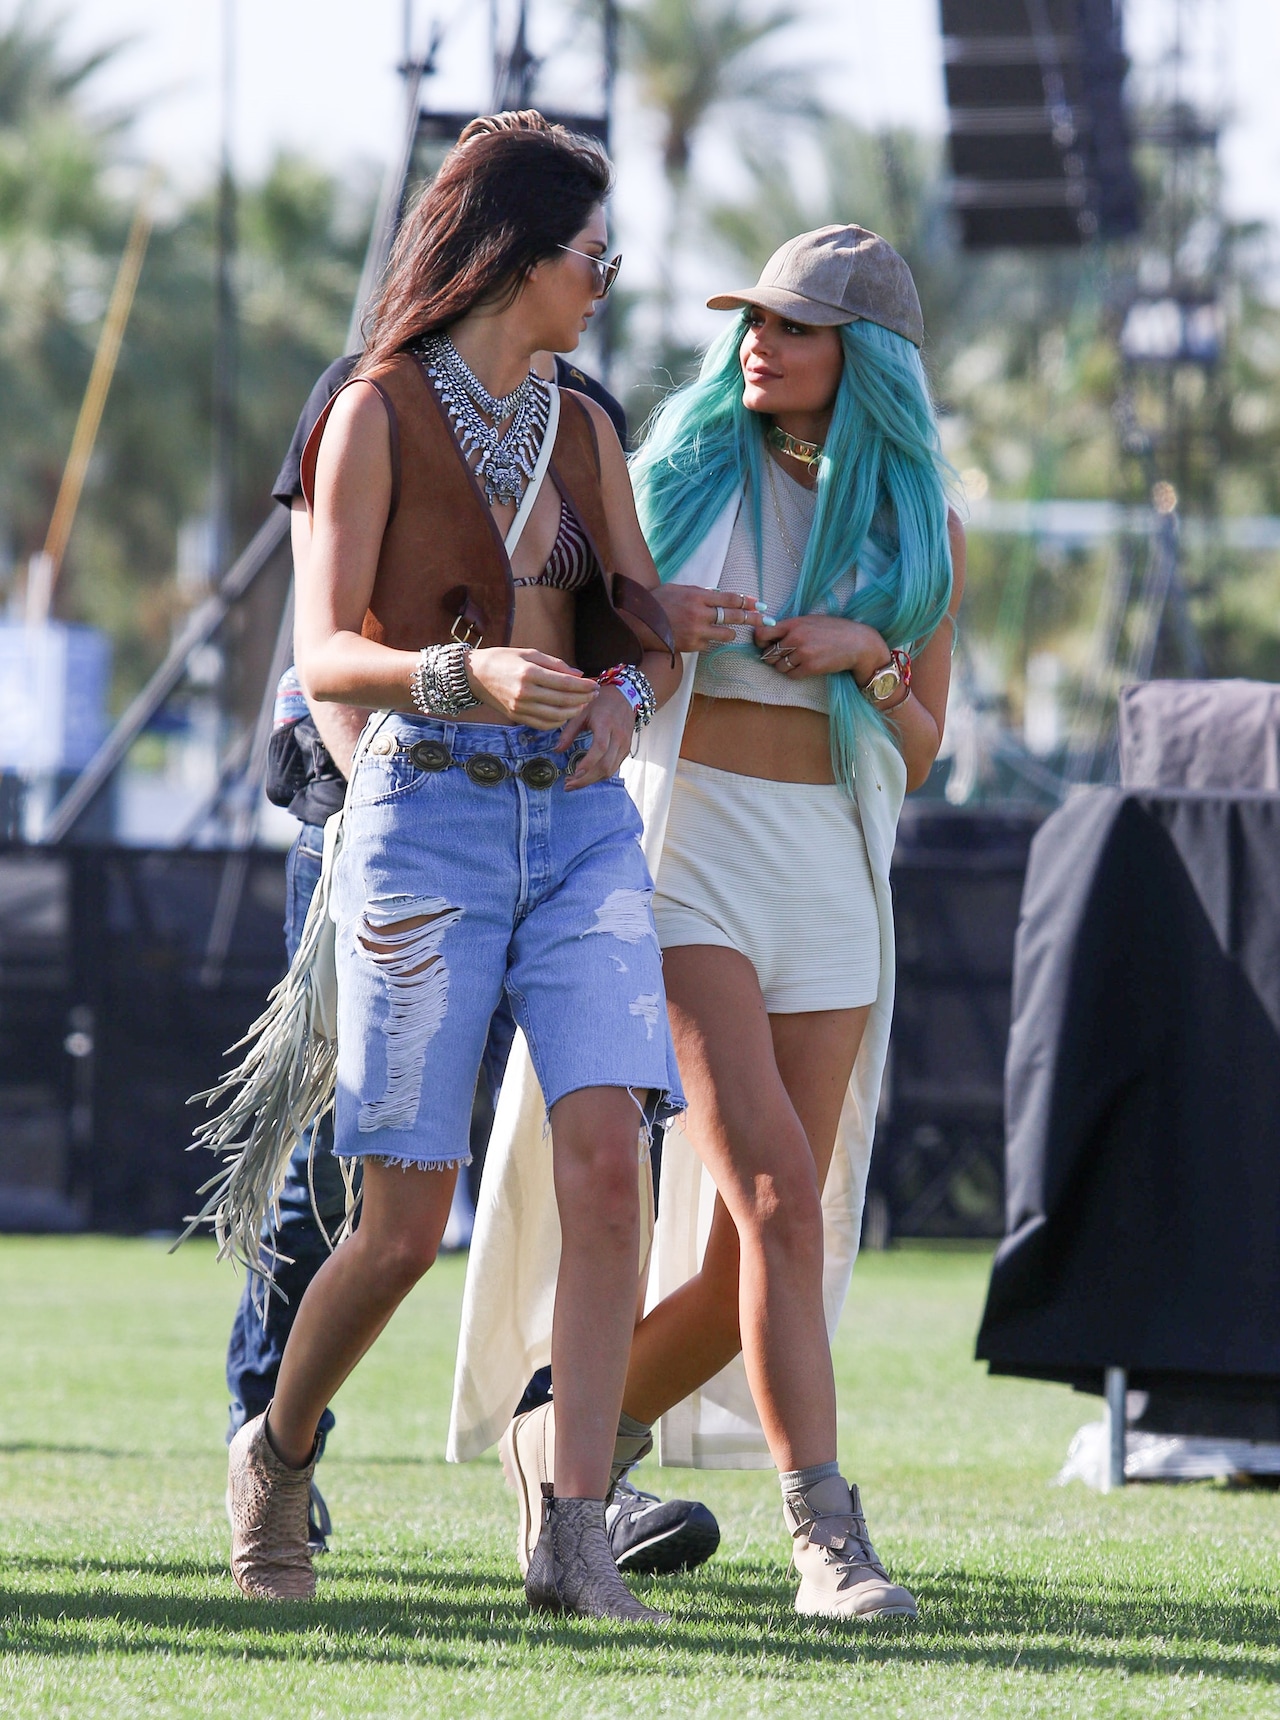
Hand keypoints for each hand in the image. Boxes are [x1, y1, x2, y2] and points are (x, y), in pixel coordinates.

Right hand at [466, 647, 595, 729]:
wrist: (475, 675)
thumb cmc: (503, 659)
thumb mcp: (529, 653)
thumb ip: (555, 664)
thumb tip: (579, 675)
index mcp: (529, 673)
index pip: (565, 683)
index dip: (584, 686)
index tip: (595, 685)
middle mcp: (525, 693)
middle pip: (563, 700)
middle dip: (583, 698)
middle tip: (594, 695)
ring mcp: (520, 708)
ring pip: (556, 716)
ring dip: (573, 712)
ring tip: (583, 704)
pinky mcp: (516, 717)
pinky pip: (543, 724)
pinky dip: (558, 721)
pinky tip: (566, 714)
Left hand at [555, 684, 635, 788]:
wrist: (625, 696)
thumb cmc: (600, 702)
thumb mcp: (581, 712)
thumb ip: (569, 732)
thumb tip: (556, 751)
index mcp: (606, 724)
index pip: (600, 748)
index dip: (588, 763)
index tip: (574, 773)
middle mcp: (618, 736)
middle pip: (605, 765)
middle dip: (586, 779)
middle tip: (567, 785)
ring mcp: (624, 744)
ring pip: (610, 770)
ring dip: (592, 780)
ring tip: (574, 782)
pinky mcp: (626, 749)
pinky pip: (614, 767)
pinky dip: (600, 775)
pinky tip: (587, 776)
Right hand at [655, 585, 768, 652]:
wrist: (638, 623)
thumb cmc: (658, 602)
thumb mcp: (680, 590)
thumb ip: (701, 594)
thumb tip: (721, 597)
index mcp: (698, 597)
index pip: (730, 599)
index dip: (747, 601)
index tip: (758, 603)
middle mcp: (700, 614)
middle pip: (734, 616)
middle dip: (752, 618)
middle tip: (764, 619)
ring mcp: (697, 632)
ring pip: (726, 635)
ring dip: (729, 633)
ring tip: (727, 631)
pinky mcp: (692, 646)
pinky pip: (709, 644)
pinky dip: (707, 640)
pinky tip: (697, 637)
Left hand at [752, 615, 889, 681]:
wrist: (857, 643)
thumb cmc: (834, 630)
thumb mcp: (811, 621)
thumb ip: (791, 627)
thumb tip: (770, 634)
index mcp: (794, 623)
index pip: (762, 634)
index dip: (760, 642)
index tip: (764, 645)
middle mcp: (796, 637)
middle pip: (768, 654)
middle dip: (771, 657)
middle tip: (781, 657)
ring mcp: (803, 653)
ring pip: (778, 667)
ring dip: (783, 667)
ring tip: (795, 662)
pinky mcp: (810, 667)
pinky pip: (791, 675)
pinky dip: (794, 674)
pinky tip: (803, 668)